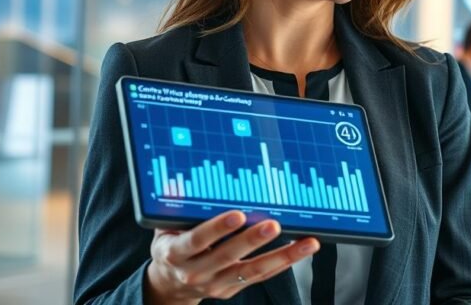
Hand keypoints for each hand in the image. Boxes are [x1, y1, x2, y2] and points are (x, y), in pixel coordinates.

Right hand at [144, 210, 318, 304]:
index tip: (238, 215)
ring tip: (306, 243)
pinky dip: (282, 263)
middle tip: (274, 225)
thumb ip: (175, 208)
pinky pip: (261, 277)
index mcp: (176, 253)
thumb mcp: (164, 227)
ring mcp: (215, 284)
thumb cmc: (171, 245)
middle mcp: (195, 272)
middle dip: (252, 240)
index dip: (216, 228)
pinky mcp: (232, 289)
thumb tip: (179, 181)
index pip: (196, 240)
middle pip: (227, 256)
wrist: (168, 285)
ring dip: (282, 256)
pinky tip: (301, 251)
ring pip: (252, 271)